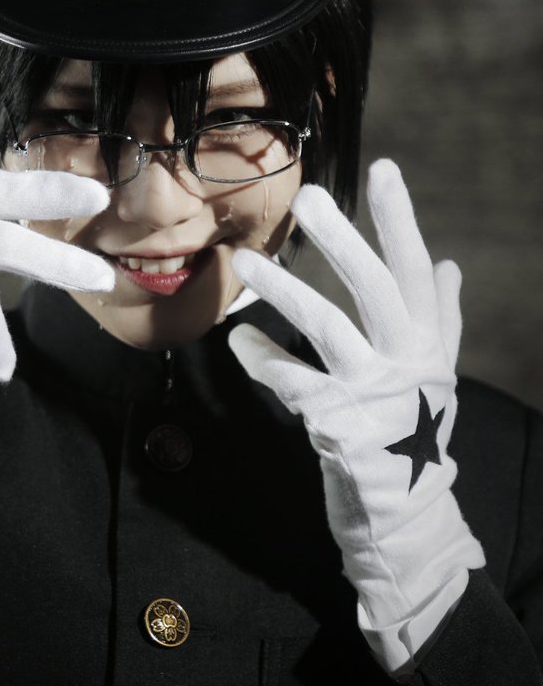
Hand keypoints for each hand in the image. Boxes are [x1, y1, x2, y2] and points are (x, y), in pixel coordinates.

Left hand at [228, 159, 484, 670]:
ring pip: (328, 329)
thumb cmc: (414, 437)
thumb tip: (447, 262)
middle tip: (308, 196)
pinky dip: (263, 359)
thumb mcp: (436, 376)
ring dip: (285, 291)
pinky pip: (291, 382)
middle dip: (343, 239)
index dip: (400, 220)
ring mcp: (372, 394)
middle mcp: (406, 363)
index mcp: (429, 344)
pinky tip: (239, 340)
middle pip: (375, 290)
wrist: (407, 517)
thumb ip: (441, 318)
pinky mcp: (336, 425)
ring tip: (246, 260)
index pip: (416, 270)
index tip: (384, 169)